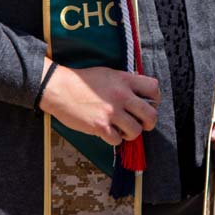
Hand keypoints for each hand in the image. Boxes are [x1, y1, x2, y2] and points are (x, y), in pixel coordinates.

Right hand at [38, 61, 160, 146]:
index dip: (155, 100)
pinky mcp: (100, 126)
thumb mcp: (108, 74)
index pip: (154, 89)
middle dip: (148, 123)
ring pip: (136, 131)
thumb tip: (140, 93)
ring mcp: (111, 112)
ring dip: (130, 133)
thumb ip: (125, 82)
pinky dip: (113, 139)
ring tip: (120, 129)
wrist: (60, 88)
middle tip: (140, 124)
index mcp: (125, 80)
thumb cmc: (83, 82)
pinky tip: (106, 132)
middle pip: (151, 115)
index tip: (148, 105)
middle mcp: (121, 95)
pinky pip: (117, 141)